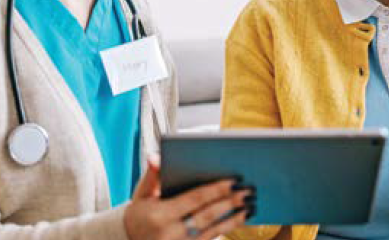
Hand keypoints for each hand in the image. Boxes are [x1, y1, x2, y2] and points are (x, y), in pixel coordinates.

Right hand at [124, 155, 254, 239]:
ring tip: (249, 206)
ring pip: (213, 231)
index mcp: (160, 215)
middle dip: (229, 202)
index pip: (194, 199)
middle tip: (248, 190)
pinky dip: (225, 229)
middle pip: (207, 216)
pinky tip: (238, 219)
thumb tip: (155, 157)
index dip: (215, 190)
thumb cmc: (139, 214)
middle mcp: (171, 234)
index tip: (233, 180)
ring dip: (233, 219)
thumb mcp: (141, 193)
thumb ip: (152, 175)